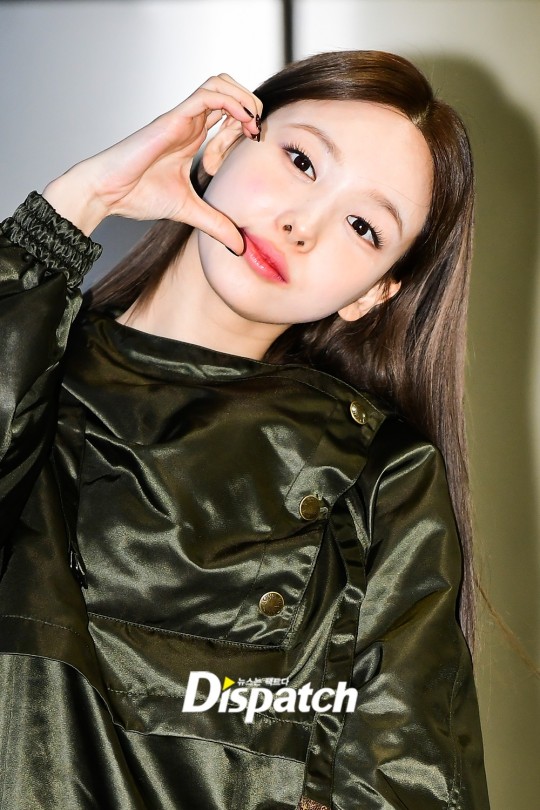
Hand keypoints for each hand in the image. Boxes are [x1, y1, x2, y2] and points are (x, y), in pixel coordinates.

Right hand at [43, 74, 261, 251]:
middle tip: (258, 129)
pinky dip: (231, 102)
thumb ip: (216, 224)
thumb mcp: (189, 211)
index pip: (228, 112)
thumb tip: (239, 247)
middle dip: (250, 102)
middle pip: (227, 89)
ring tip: (253, 122)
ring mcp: (181, 118)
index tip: (257, 142)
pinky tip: (243, 120)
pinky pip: (207, 95)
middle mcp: (189, 122)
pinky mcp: (173, 118)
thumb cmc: (137, 195)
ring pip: (219, 83)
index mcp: (192, 137)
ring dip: (243, 97)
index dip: (247, 121)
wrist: (107, 192)